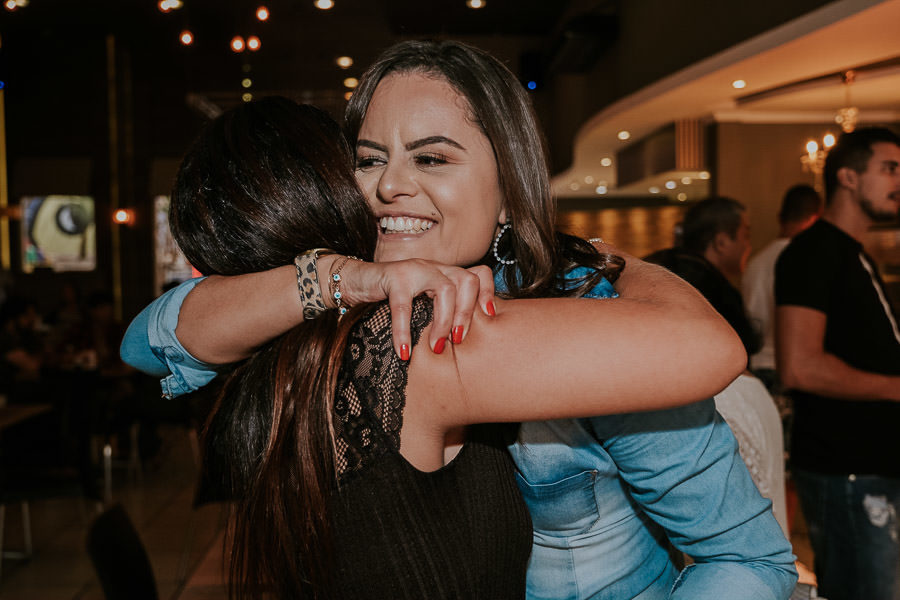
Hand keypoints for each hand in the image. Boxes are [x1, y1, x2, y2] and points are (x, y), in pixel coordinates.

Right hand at [339, 259, 495, 358]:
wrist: (356, 281)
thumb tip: (461, 343)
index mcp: (446, 273)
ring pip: (445, 289)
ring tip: (436, 346)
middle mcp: (435, 267)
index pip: (479, 274)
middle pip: (468, 280)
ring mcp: (416, 269)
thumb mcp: (423, 304)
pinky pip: (404, 307)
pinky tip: (403, 352)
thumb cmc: (392, 298)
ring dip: (444, 321)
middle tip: (458, 340)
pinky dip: (404, 332)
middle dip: (467, 313)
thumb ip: (441, 313)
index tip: (490, 318)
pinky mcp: (394, 277)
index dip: (488, 293)